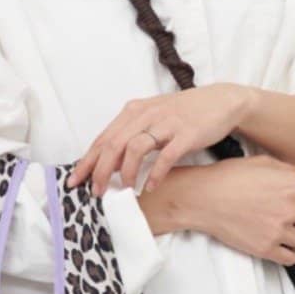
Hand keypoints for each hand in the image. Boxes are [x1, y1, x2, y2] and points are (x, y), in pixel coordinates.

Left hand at [67, 83, 252, 196]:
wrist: (220, 102)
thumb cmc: (183, 114)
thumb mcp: (152, 118)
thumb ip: (131, 136)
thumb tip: (109, 163)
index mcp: (134, 111)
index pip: (103, 138)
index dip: (87, 160)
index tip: (74, 180)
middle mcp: (146, 114)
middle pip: (114, 144)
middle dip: (100, 170)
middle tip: (96, 191)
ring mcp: (166, 123)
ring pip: (135, 148)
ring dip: (125, 172)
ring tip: (125, 190)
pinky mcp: (186, 134)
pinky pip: (166, 156)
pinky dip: (155, 173)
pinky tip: (150, 187)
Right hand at [148, 155, 294, 266]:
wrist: (204, 198)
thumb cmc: (228, 177)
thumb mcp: (264, 162)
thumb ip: (292, 171)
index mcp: (293, 185)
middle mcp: (290, 209)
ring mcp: (279, 231)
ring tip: (290, 227)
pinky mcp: (266, 248)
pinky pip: (292, 258)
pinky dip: (290, 252)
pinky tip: (284, 243)